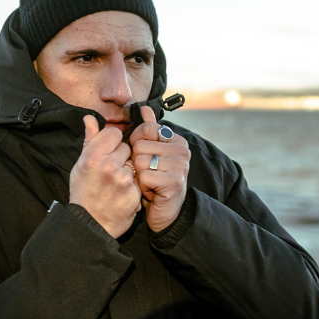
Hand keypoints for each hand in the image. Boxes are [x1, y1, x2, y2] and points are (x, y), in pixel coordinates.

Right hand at [68, 115, 141, 237]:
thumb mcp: (81, 165)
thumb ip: (90, 140)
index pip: (114, 133)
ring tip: (116, 185)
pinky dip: (133, 187)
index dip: (113, 142)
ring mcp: (123, 180)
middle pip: (127, 148)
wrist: (89, 224)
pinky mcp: (134, 193)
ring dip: (129, 172)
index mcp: (93, 156)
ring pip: (135, 164)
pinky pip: (139, 181)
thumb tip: (89, 118)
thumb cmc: (83, 193)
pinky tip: (122, 195)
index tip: (109, 152)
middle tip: (111, 172)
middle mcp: (108, 166)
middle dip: (122, 157)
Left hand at [130, 106, 190, 232]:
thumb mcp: (151, 153)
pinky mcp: (174, 182)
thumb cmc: (156, 181)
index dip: (136, 143)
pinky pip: (144, 176)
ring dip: (139, 176)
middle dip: (137, 163)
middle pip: (139, 146)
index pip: (145, 128)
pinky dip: (143, 187)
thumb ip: (148, 129)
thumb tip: (144, 107)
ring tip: (150, 183)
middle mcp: (182, 151)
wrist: (166, 211)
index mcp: (176, 140)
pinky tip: (152, 191)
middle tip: (149, 174)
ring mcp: (180, 166)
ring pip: (140, 161)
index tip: (144, 157)